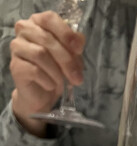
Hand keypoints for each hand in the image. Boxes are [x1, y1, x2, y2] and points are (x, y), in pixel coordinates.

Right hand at [9, 11, 84, 136]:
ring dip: (58, 72)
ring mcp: (18, 48)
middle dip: (68, 60)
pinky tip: (52, 87)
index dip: (66, 32)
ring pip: (41, 54)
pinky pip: (35, 70)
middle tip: (79, 78)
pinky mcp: (16, 67)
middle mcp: (25, 30)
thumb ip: (74, 48)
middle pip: (48, 39)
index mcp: (40, 23)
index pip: (51, 19)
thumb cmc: (57, 73)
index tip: (80, 48)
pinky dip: (49, 81)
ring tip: (65, 84)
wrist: (42, 96)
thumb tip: (80, 41)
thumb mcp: (71, 60)